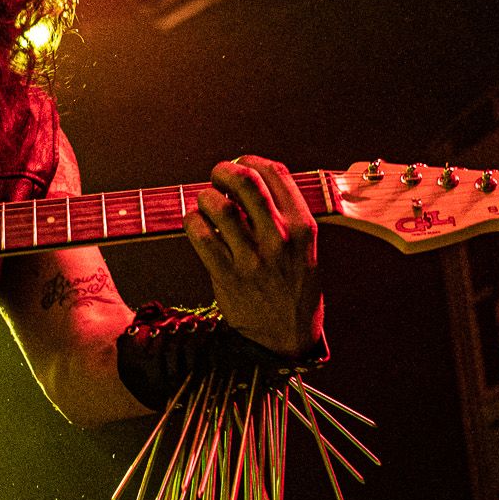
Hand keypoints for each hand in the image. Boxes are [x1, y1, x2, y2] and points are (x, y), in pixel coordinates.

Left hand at [187, 156, 323, 357]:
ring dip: (205, 197)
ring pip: (218, 206)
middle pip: (245, 182)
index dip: (251, 160)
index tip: (240, 162)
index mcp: (303, 227)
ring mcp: (252, 258)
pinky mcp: (227, 276)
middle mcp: (280, 239)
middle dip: (223, 171)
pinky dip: (192, 221)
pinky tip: (195, 223)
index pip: (276, 175)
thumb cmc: (294, 287)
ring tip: (205, 202)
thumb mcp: (306, 249)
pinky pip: (200, 235)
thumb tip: (252, 177)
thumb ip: (285, 215)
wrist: (287, 338)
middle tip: (216, 176)